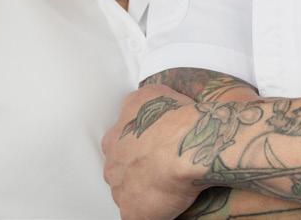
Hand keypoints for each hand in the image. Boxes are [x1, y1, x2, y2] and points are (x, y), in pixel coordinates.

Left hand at [102, 84, 204, 219]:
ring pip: (127, 192)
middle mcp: (112, 162)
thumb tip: (149, 106)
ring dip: (143, 190)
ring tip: (167, 186)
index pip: (119, 144)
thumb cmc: (176, 117)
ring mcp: (120, 189)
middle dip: (136, 169)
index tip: (154, 147)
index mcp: (115, 135)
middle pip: (120, 169)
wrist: (187, 144)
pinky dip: (150, 211)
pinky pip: (138, 215)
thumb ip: (142, 103)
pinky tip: (166, 205)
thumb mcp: (154, 92)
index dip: (138, 147)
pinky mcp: (133, 212)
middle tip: (160, 167)